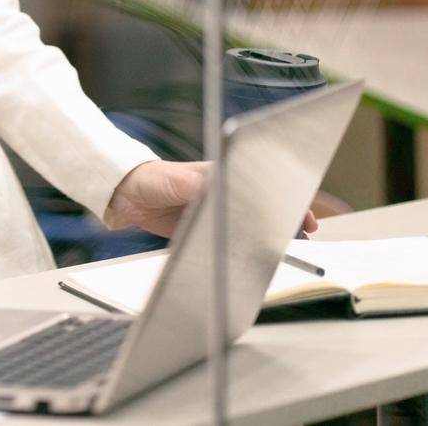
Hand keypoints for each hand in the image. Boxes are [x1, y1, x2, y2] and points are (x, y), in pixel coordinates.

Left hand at [105, 161, 319, 238]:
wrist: (123, 193)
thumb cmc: (151, 179)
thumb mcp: (179, 182)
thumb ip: (201, 188)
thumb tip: (223, 192)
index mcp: (219, 176)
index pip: (260, 183)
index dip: (283, 197)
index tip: (302, 214)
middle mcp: (219, 192)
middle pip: (259, 203)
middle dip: (283, 216)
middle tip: (304, 231)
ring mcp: (211, 210)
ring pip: (247, 220)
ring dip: (266, 231)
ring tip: (287, 243)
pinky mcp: (199, 227)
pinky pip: (227, 235)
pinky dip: (244, 242)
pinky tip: (253, 252)